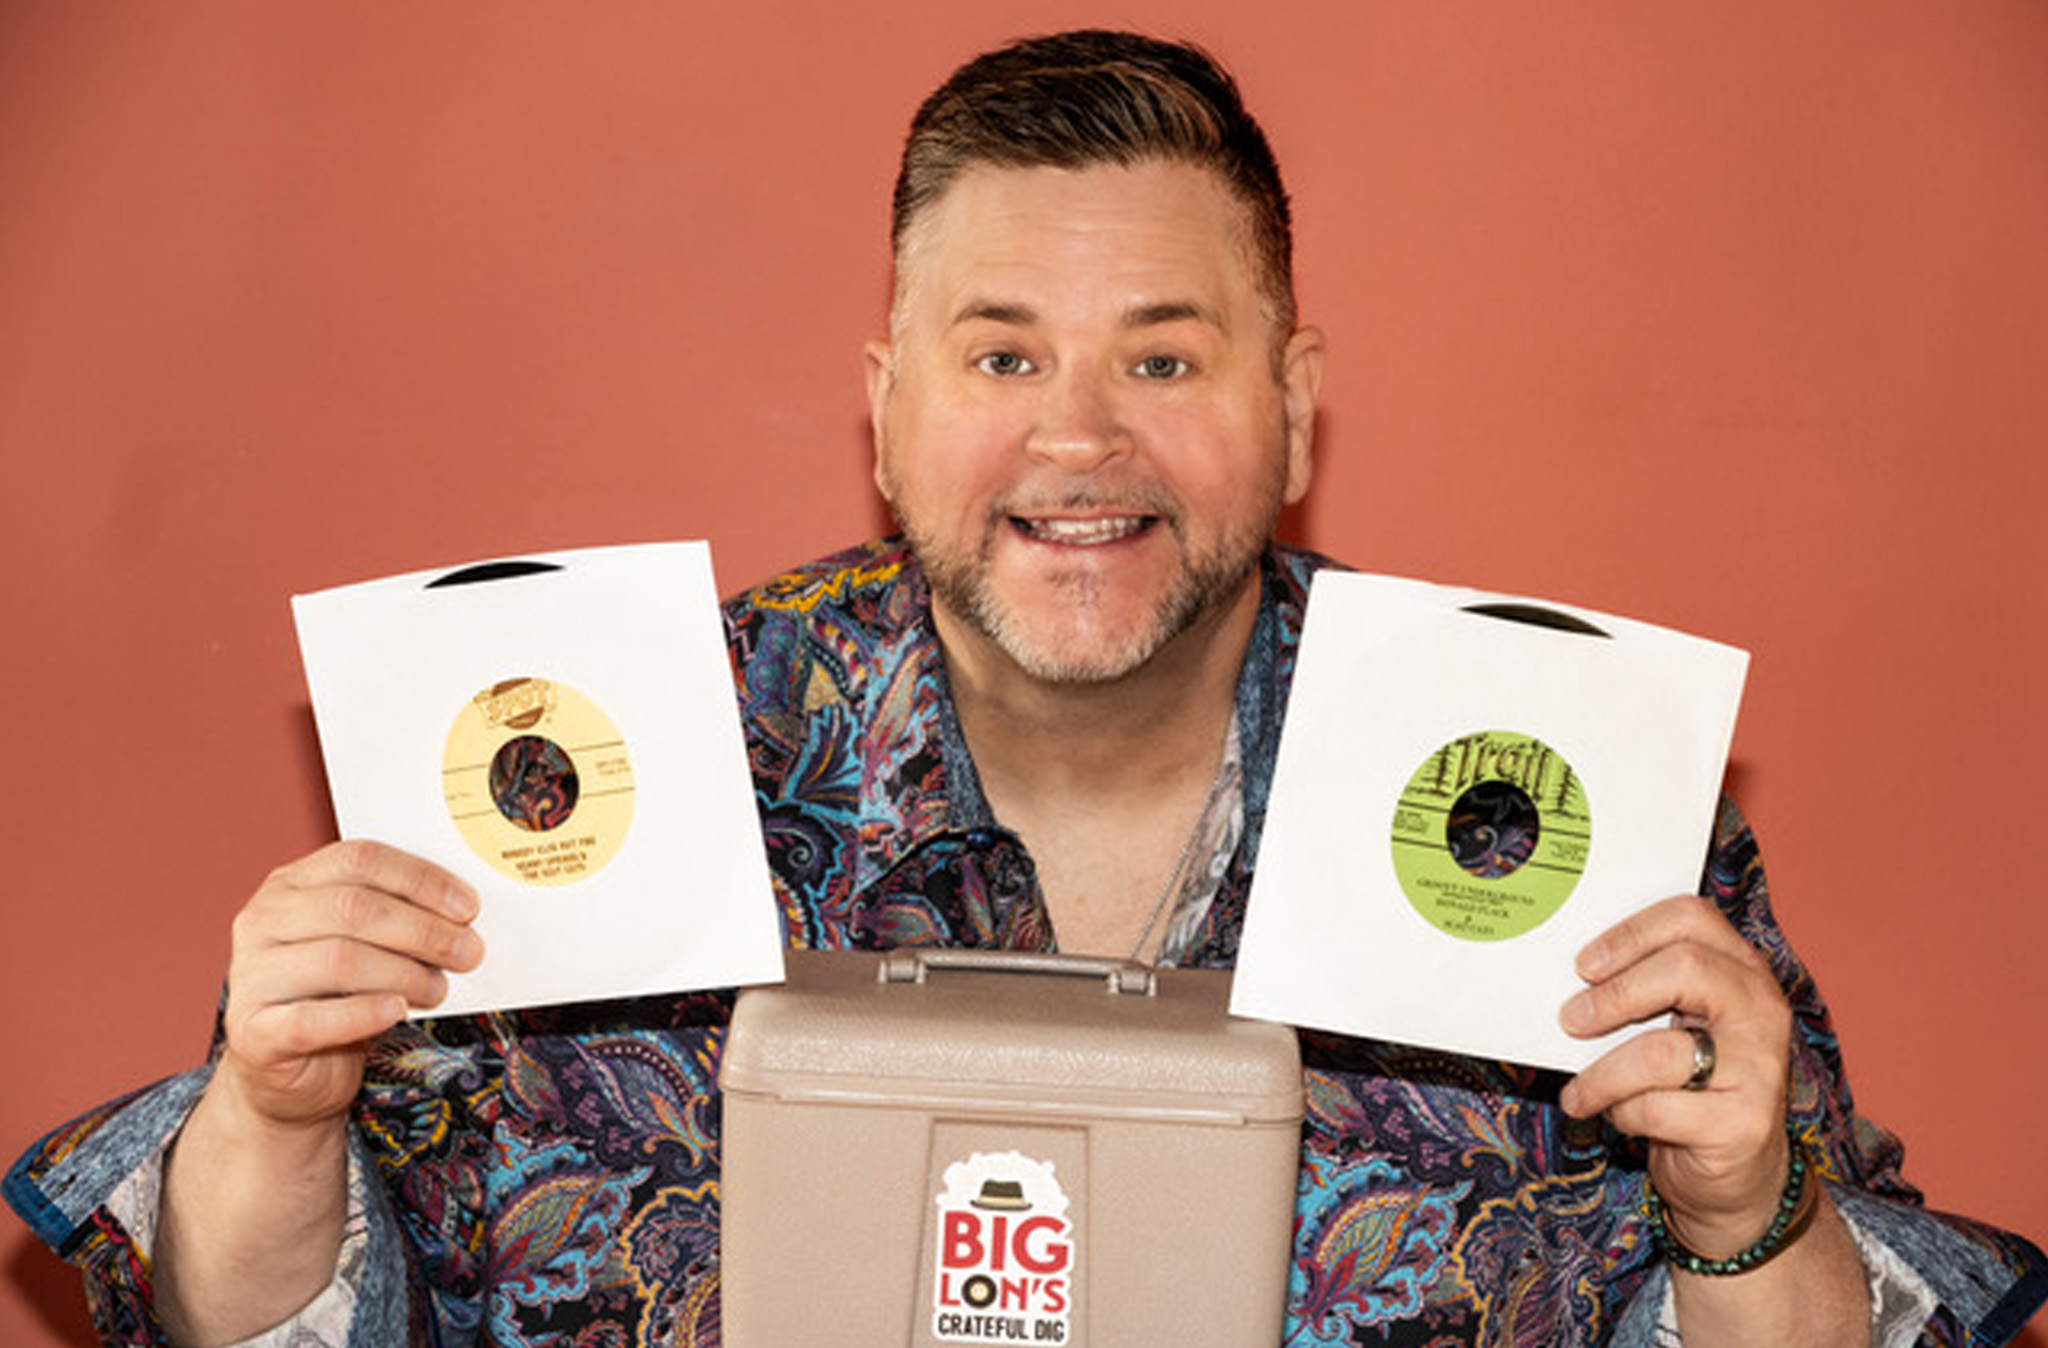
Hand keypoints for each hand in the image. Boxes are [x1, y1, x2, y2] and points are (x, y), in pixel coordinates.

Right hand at [213, 839, 482, 1131]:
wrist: (290, 1072)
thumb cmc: (337, 996)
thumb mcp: (366, 945)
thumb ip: (399, 919)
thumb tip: (464, 915)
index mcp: (290, 884)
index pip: (359, 859)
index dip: (420, 880)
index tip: (468, 907)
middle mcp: (262, 921)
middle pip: (354, 908)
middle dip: (423, 930)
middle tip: (468, 953)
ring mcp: (251, 976)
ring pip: (339, 959)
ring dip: (405, 974)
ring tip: (438, 988)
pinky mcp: (255, 1033)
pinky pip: (313, 1020)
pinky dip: (364, 1013)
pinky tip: (396, 1011)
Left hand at [1557, 894, 1793, 1255]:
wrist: (1739, 1174)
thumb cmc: (1691, 1086)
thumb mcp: (1675, 1025)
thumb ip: (1643, 993)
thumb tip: (1565, 979)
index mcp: (1742, 970)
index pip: (1692, 918)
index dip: (1631, 934)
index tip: (1583, 964)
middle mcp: (1761, 1009)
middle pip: (1684, 969)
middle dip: (1613, 995)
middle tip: (1570, 1020)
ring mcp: (1760, 1067)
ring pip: (1659, 1053)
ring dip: (1601, 1075)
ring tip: (1579, 1091)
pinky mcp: (1746, 1123)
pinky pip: (1658, 1109)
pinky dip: (1623, 1114)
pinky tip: (1618, 1117)